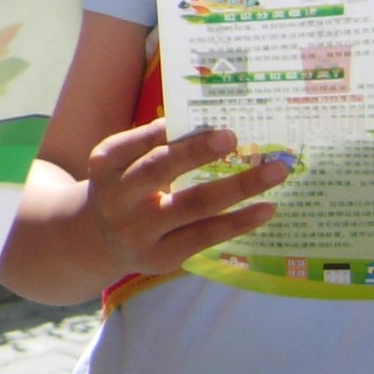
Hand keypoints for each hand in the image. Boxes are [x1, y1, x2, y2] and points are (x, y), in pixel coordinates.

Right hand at [72, 121, 288, 281]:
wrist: (98, 240)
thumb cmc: (123, 187)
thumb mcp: (122, 162)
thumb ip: (151, 143)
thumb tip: (204, 123)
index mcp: (107, 164)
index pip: (136, 142)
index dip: (165, 130)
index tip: (198, 117)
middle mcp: (118, 198)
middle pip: (160, 170)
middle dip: (196, 152)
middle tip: (233, 136)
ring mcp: (140, 231)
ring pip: (193, 206)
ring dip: (238, 187)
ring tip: (275, 171)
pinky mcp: (162, 257)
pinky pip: (206, 236)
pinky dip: (239, 222)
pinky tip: (266, 209)